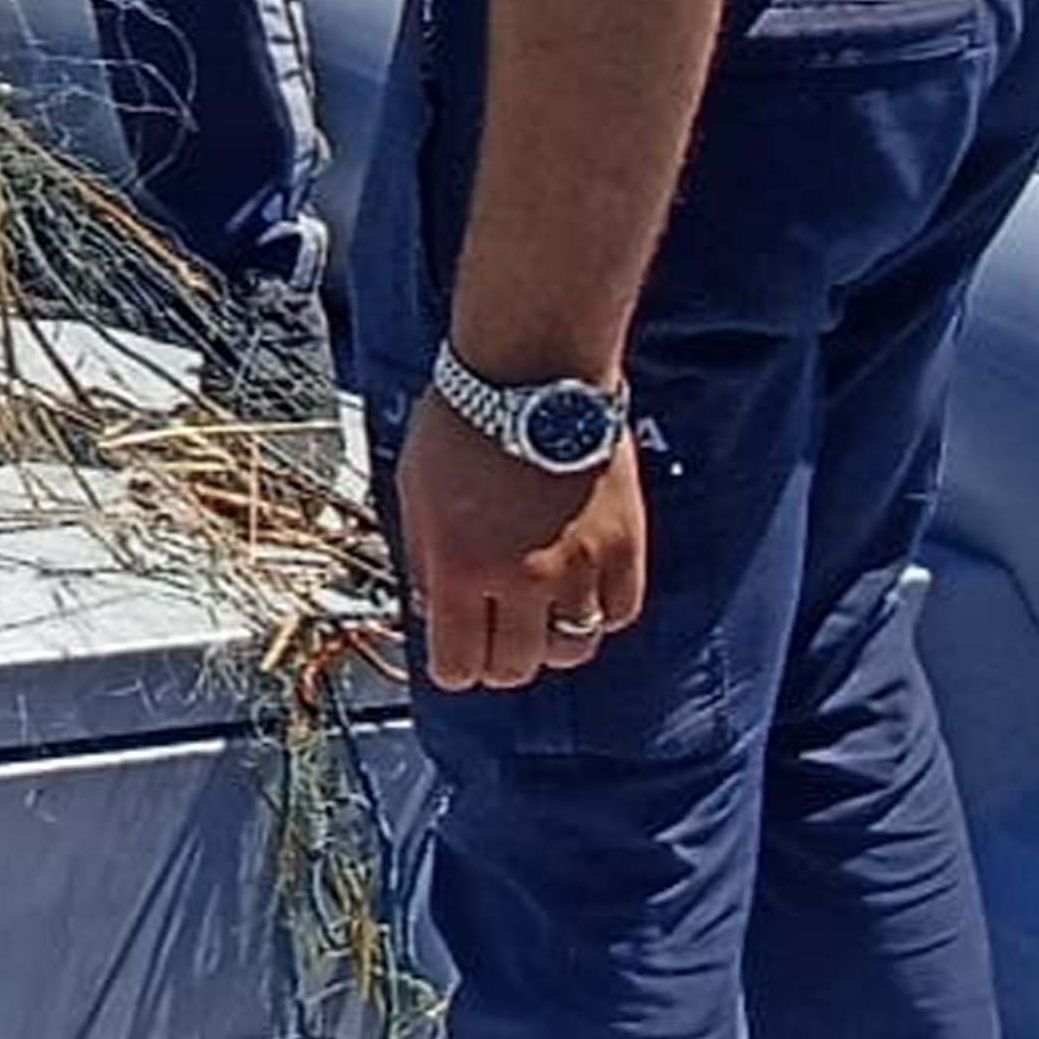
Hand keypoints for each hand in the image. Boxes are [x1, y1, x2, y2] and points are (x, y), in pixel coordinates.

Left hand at [399, 409, 650, 691]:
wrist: (534, 369)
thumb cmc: (464, 418)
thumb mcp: (414, 489)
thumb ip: (423, 558)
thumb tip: (430, 608)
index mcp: (460, 568)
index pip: (458, 668)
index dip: (454, 665)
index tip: (456, 649)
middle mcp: (522, 579)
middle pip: (517, 669)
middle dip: (500, 658)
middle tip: (497, 632)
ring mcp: (579, 566)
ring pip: (573, 649)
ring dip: (552, 639)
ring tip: (542, 609)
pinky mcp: (624, 545)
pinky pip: (621, 612)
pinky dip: (601, 611)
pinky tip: (583, 587)